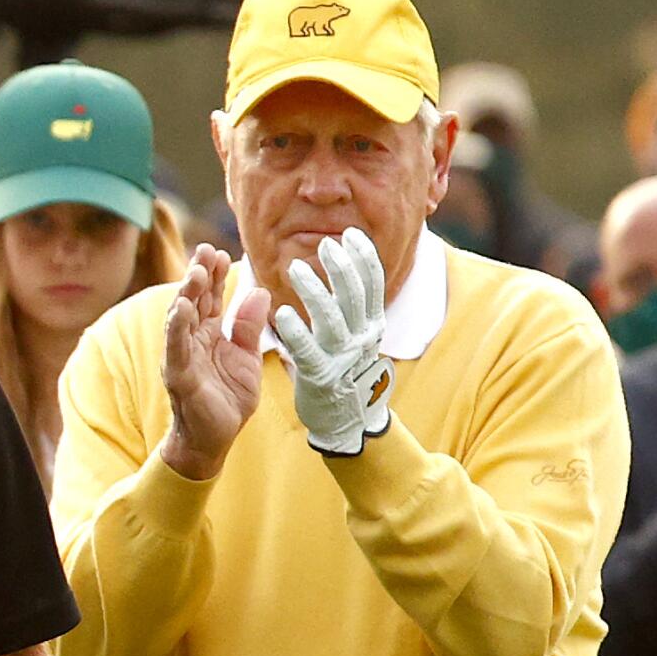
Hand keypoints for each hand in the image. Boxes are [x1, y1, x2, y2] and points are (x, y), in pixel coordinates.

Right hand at [160, 244, 266, 480]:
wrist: (216, 439)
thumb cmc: (228, 400)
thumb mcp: (247, 358)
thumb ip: (249, 327)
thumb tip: (259, 291)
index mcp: (209, 334)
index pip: (210, 297)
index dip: (214, 275)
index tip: (221, 253)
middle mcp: (191, 340)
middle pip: (193, 300)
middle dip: (198, 275)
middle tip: (206, 250)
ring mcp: (182, 356)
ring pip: (180, 318)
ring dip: (186, 294)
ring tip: (195, 272)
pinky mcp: (178, 375)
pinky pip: (175, 348)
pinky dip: (176, 328)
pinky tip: (181, 309)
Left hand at [273, 228, 393, 456]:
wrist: (345, 420)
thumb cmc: (344, 369)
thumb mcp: (356, 334)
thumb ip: (351, 304)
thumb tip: (346, 264)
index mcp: (372, 324)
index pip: (373, 284)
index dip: (364, 257)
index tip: (351, 235)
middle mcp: (362, 338)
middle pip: (355, 295)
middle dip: (341, 266)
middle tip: (325, 244)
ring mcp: (343, 358)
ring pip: (332, 318)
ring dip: (315, 290)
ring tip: (295, 268)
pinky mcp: (321, 377)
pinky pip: (308, 351)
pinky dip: (296, 332)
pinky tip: (282, 313)